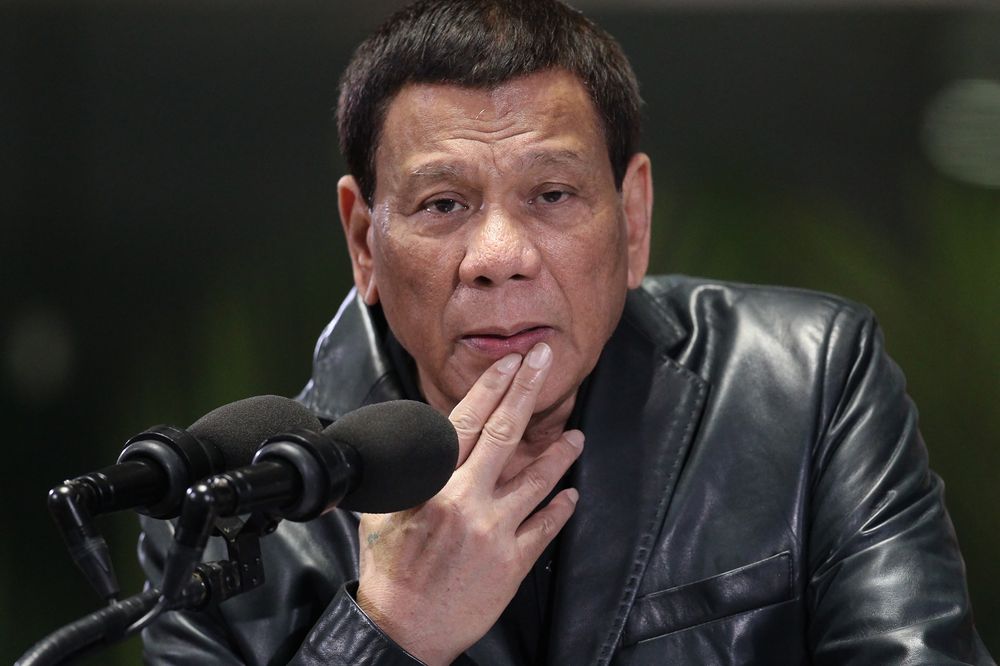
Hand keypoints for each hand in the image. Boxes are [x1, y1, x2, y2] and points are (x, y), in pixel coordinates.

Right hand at [356, 343, 583, 664]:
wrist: (404, 630)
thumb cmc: (389, 569)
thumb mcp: (381, 512)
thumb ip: (405, 475)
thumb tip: (416, 440)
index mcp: (432, 486)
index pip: (466, 423)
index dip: (491, 388)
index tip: (509, 363)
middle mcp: (466, 502)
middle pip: (504, 434)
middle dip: (526, 391)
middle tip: (543, 360)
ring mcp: (494, 532)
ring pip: (537, 480)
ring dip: (559, 452)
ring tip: (576, 435)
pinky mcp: (513, 563)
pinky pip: (545, 527)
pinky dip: (560, 508)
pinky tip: (571, 494)